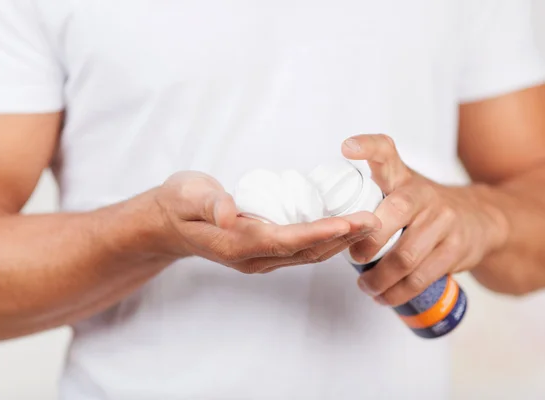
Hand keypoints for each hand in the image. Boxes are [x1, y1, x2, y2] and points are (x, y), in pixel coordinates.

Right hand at [154, 171, 380, 273]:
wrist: (169, 224)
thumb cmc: (180, 203)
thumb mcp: (188, 195)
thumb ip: (211, 205)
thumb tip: (230, 214)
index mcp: (237, 244)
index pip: (286, 240)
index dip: (320, 233)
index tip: (350, 223)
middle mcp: (252, 258)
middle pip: (305, 252)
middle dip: (342, 238)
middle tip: (375, 220)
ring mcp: (259, 259)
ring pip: (307, 255)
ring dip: (339, 241)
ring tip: (369, 224)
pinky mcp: (264, 253)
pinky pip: (301, 250)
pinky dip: (326, 240)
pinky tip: (344, 228)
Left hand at [341, 134, 508, 305]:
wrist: (481, 219)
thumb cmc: (424, 207)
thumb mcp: (402, 188)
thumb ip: (371, 194)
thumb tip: (325, 221)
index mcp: (402, 176)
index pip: (385, 151)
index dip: (367, 146)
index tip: (347, 147)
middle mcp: (423, 194)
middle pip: (394, 213)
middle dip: (368, 242)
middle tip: (353, 258)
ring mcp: (443, 221)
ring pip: (405, 256)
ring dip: (379, 278)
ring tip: (366, 287)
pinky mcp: (456, 249)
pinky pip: (421, 277)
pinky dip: (398, 292)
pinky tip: (385, 297)